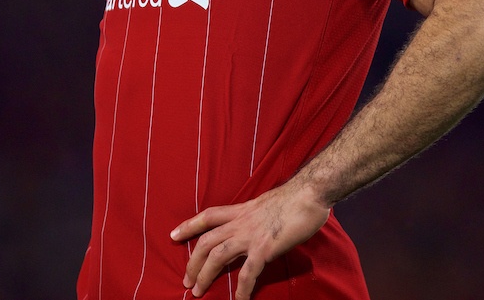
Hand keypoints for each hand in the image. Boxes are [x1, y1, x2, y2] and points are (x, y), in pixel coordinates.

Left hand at [170, 180, 329, 299]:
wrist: (310, 193)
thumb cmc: (295, 197)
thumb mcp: (267, 204)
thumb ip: (257, 216)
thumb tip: (257, 224)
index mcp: (242, 210)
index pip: (208, 216)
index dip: (189, 225)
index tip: (173, 235)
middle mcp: (242, 222)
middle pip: (206, 241)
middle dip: (192, 262)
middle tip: (186, 280)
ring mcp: (251, 235)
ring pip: (217, 256)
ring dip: (205, 275)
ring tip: (198, 292)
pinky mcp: (265, 247)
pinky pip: (248, 272)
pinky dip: (242, 289)